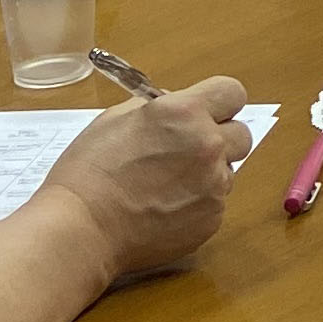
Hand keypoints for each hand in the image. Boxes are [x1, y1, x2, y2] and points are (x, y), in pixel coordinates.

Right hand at [38, 77, 250, 281]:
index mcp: (185, 113)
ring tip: (164, 186)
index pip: (232, 92)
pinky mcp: (212, 219)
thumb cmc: (89, 172)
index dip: (219, 102)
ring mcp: (213, 185)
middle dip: (219, 139)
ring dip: (206, 174)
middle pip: (241, 134)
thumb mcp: (116, 119)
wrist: (81, 228)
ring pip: (227, 172)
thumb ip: (157, 107)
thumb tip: (178, 105)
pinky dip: (196, 205)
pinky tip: (163, 209)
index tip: (207, 112)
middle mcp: (208, 145)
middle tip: (186, 151)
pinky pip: (215, 203)